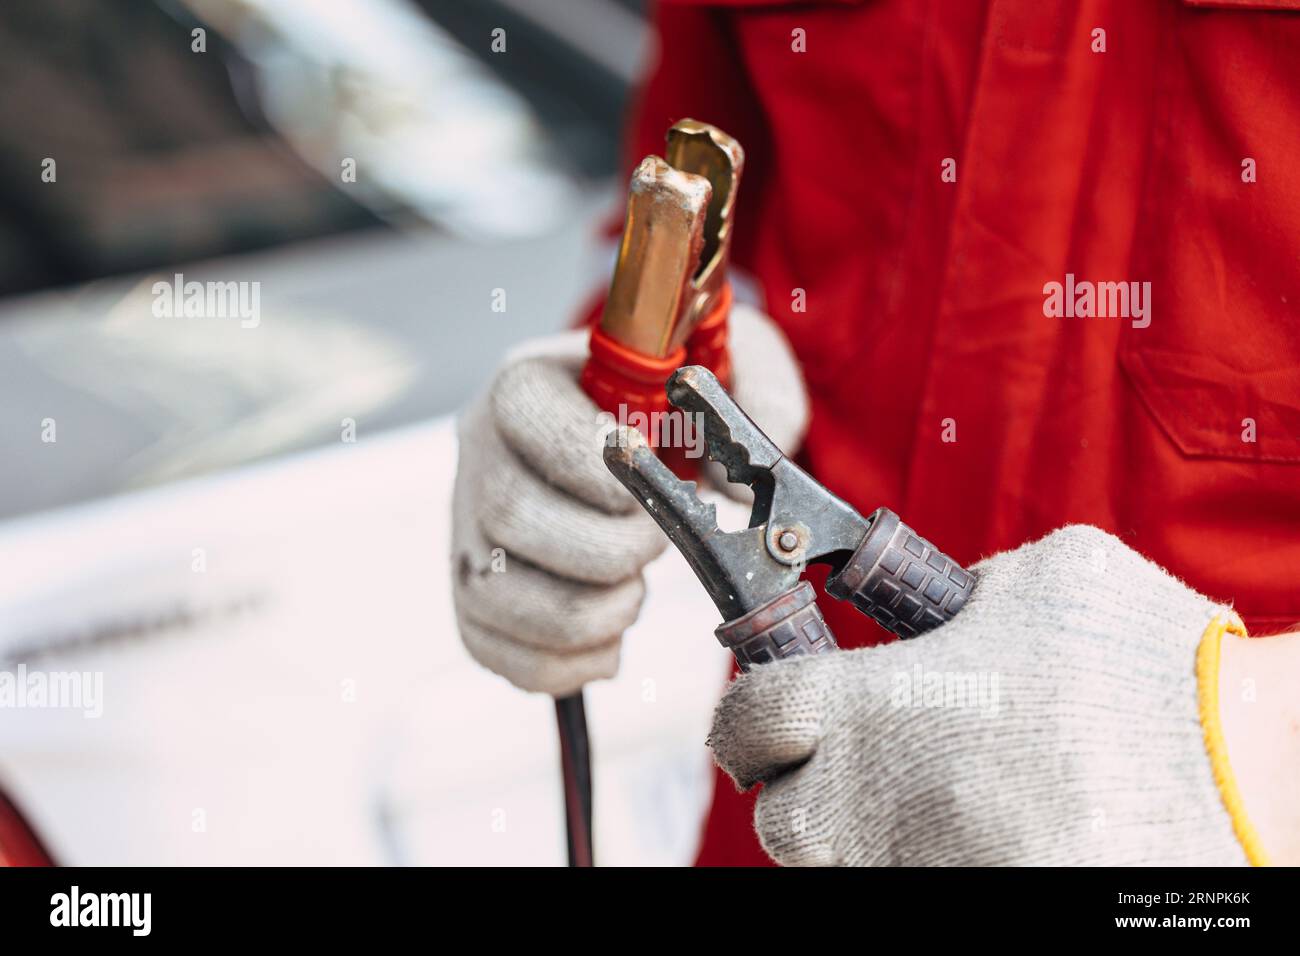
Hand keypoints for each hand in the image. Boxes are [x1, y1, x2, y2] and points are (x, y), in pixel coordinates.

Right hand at [452, 305, 806, 695]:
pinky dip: (558, 664)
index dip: (590, 460)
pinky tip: (609, 646)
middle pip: (508, 512)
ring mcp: (467, 525)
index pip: (523, 410)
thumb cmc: (684, 403)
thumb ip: (762, 396)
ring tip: (631, 596)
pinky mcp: (471, 589)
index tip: (651, 490)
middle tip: (654, 548)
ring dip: (582, 615)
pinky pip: (488, 646)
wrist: (640, 435)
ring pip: (491, 591)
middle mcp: (480, 451)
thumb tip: (741, 488)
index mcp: (529, 384)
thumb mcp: (734, 366)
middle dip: (603, 550)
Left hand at [708, 526, 1258, 865]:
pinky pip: (906, 886)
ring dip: (861, 829)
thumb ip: (942, 590)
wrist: (1246, 770)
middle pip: (783, 817)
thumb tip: (905, 610)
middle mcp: (882, 799)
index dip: (750, 714)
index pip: (750, 717)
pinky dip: (917, 860)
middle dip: (803, 785)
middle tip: (851, 757)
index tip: (765, 710)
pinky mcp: (968, 906)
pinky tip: (978, 828)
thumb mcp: (1036, 581)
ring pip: (839, 864)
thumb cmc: (1143, 667)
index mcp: (880, 704)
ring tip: (926, 792)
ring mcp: (922, 868)